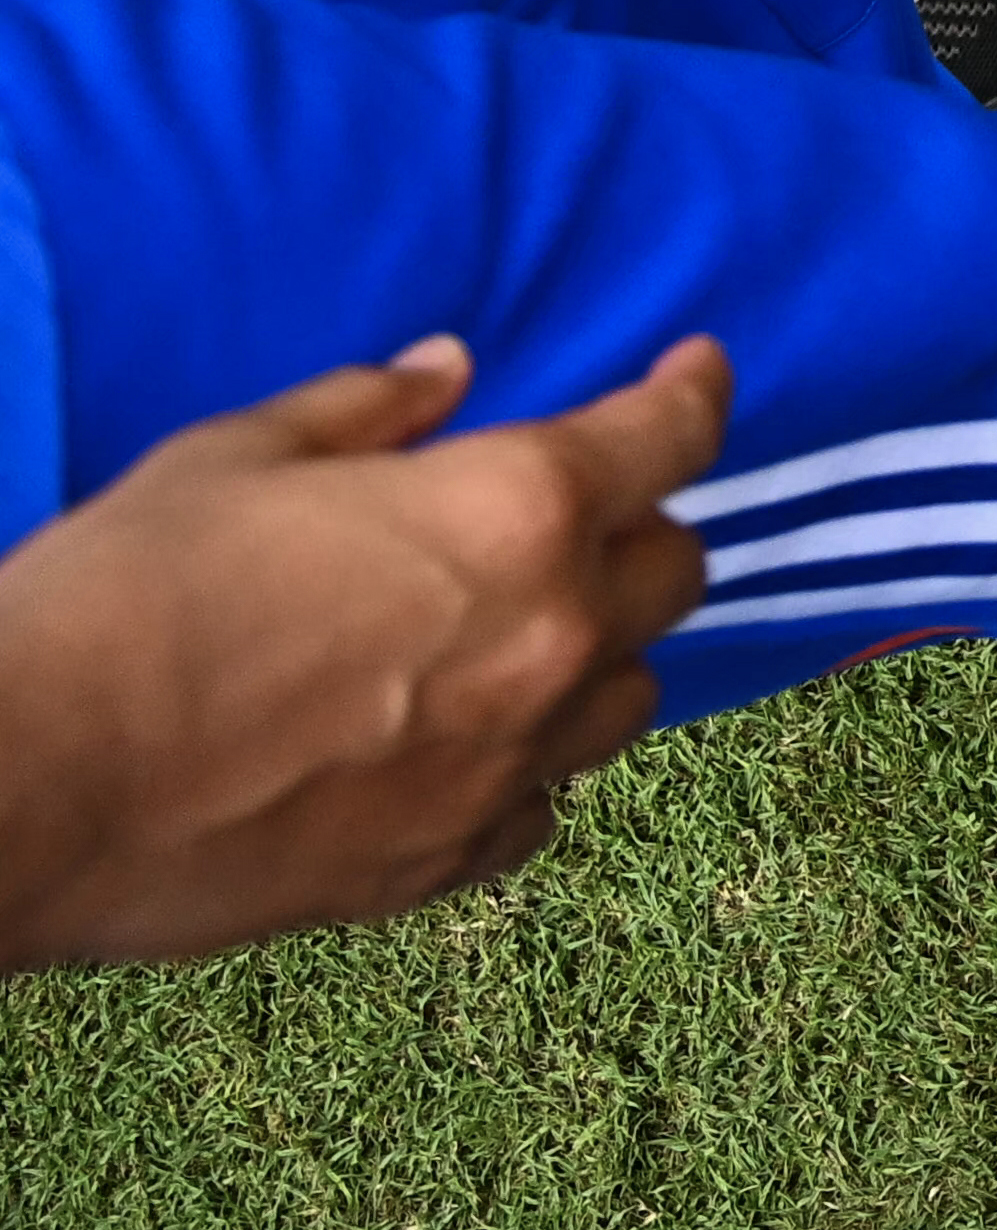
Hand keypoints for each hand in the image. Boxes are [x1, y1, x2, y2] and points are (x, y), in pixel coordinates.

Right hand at [0, 339, 726, 965]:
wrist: (36, 783)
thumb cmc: (126, 597)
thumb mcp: (234, 458)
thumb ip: (363, 410)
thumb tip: (446, 369)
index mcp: (518, 511)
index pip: (669, 439)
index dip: (693, 396)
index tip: (698, 375)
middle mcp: (552, 636)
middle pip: (674, 573)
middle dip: (635, 535)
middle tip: (570, 523)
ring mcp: (512, 761)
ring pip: (628, 700)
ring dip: (595, 658)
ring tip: (518, 641)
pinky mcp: (449, 860)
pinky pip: (540, 808)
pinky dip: (522, 771)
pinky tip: (460, 751)